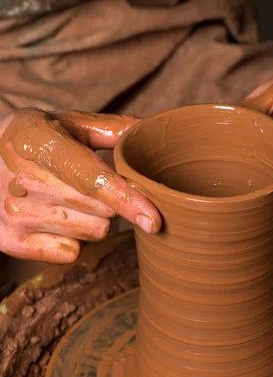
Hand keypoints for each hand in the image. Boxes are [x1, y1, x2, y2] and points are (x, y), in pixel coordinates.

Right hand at [0, 108, 160, 262]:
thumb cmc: (33, 141)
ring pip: (93, 233)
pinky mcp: (12, 242)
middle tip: (88, 184)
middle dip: (110, 201)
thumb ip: (112, 129)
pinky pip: (72, 252)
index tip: (153, 220)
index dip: (127, 200)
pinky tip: (52, 218)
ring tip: (66, 198)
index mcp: (40, 143)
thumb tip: (153, 131)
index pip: (92, 180)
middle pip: (104, 211)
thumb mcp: (66, 124)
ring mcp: (15, 215)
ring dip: (92, 220)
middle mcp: (24, 182)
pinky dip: (72, 240)